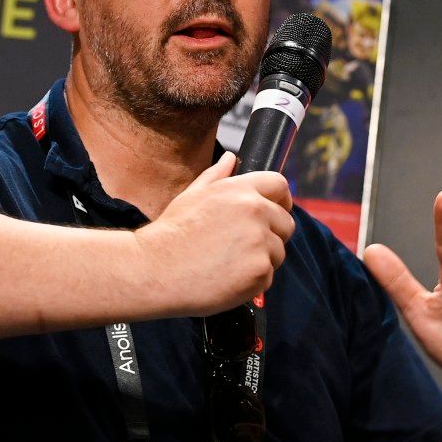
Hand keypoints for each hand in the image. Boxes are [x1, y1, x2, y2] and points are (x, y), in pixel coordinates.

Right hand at [132, 152, 294, 316]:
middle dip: (271, 235)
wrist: (155, 269)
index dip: (281, 201)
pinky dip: (252, 281)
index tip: (276, 212)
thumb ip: (217, 176)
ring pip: (278, 252)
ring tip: (228, 263)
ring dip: (260, 260)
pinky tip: (227, 278)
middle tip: (242, 247)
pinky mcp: (259, 271)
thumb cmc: (172, 233)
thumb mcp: (192, 195)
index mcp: (240, 190)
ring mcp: (260, 242)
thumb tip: (231, 159)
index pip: (280, 186)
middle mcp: (255, 212)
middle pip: (286, 223)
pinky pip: (268, 277)